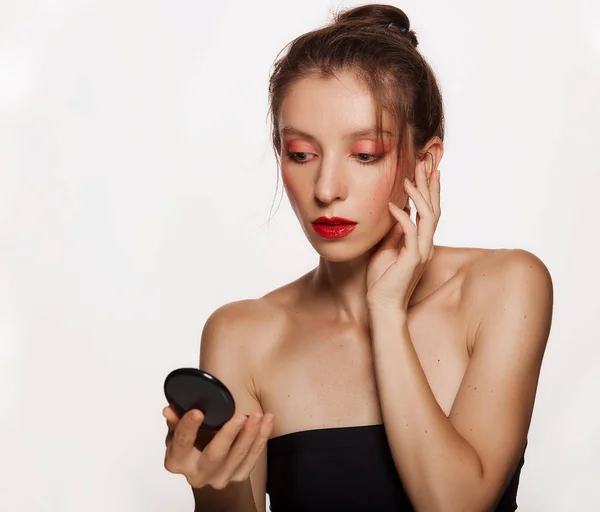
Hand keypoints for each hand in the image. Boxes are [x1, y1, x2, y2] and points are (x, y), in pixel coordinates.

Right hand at [163, 405, 273, 489]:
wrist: (206, 469)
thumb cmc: (191, 445)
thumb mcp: (177, 433)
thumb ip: (176, 420)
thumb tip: (170, 409)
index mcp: (178, 461)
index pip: (181, 443)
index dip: (188, 427)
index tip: (197, 412)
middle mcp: (197, 474)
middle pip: (214, 455)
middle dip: (228, 435)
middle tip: (239, 417)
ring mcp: (219, 477)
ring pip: (238, 456)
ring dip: (250, 434)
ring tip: (258, 415)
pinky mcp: (238, 476)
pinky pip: (253, 457)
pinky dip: (261, 438)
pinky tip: (267, 421)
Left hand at [366, 164, 440, 311]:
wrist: (383, 306)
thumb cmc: (382, 280)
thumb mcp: (387, 249)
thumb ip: (394, 233)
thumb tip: (394, 212)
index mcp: (421, 242)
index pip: (429, 211)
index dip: (429, 190)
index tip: (427, 169)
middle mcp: (426, 245)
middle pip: (434, 208)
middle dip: (429, 184)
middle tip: (426, 162)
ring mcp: (421, 252)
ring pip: (428, 217)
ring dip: (419, 196)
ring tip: (408, 178)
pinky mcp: (412, 260)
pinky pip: (411, 233)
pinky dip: (402, 217)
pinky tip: (392, 205)